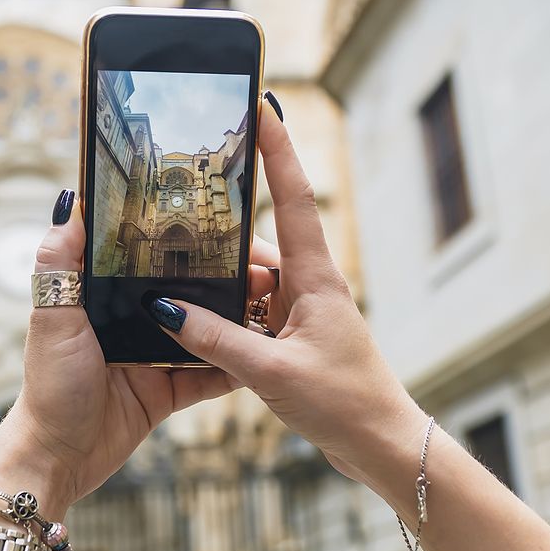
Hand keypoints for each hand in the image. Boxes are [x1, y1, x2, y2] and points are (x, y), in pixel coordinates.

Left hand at [0, 191, 238, 518]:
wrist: (58, 458)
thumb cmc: (48, 387)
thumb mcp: (51, 319)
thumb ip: (58, 262)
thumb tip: (68, 203)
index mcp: (106, 295)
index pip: (151, 255)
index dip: (185, 238)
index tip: (221, 223)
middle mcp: (133, 320)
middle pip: (188, 290)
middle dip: (225, 278)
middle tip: (262, 270)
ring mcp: (155, 355)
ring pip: (206, 331)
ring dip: (236, 320)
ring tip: (271, 306)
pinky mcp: (169, 391)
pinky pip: (210, 376)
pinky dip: (234, 367)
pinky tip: (263, 354)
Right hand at [142, 97, 425, 508]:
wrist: (383, 446)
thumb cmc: (344, 405)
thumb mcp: (271, 372)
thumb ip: (216, 340)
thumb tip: (165, 309)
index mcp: (316, 280)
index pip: (292, 198)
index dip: (276, 148)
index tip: (262, 104)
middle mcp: (310, 287)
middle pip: (258, 241)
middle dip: (221, 225)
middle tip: (180, 199)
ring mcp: (303, 313)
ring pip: (249, 282)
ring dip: (217, 281)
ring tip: (170, 273)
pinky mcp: (295, 340)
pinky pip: (251, 313)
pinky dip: (224, 313)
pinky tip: (193, 323)